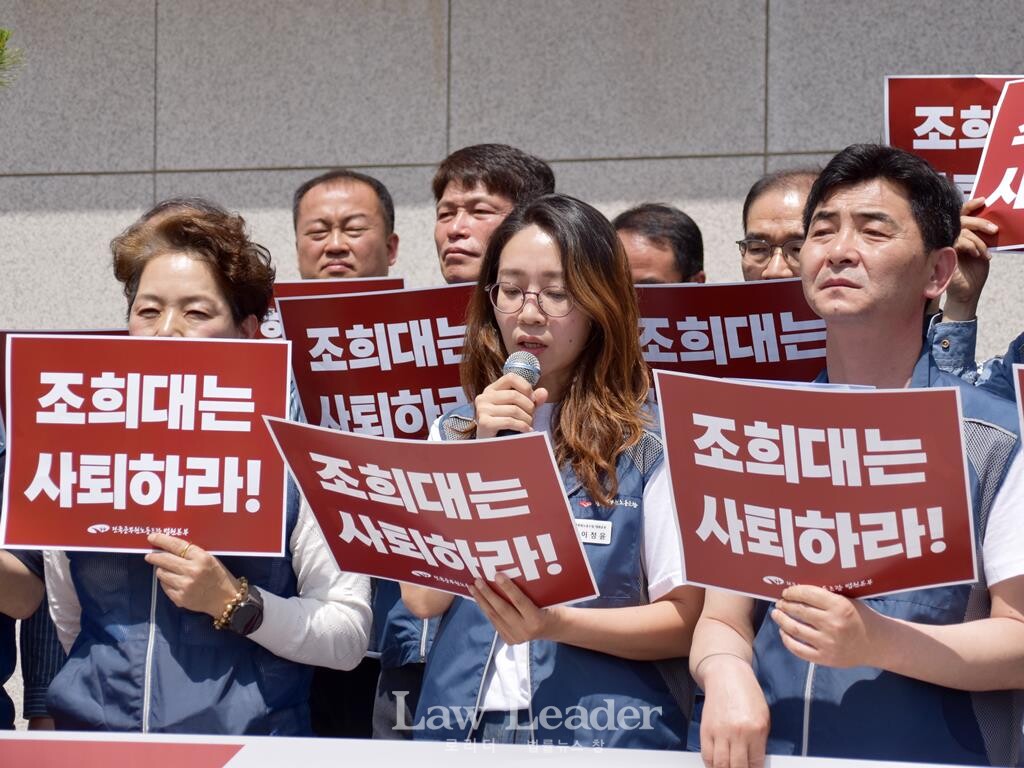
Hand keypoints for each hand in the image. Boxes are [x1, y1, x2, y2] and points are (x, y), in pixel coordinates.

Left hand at [144, 533, 241, 618]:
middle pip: (165, 560)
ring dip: (162, 570)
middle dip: (154, 556)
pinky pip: (164, 586)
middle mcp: (192, 571)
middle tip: (149, 556)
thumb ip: (191, 554)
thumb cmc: (219, 576)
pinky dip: (166, 582)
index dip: (162, 540)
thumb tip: (168, 548)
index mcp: (202, 558)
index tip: (152, 537)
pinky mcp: (180, 598)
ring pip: (161, 573)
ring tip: (167, 570)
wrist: (226, 599)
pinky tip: (173, 581)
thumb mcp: (209, 559)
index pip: (177, 546)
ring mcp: (185, 586)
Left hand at [469, 573, 561, 644]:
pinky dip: (486, 609)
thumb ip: (530, 591)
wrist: (556, 628)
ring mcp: (516, 637)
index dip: (508, 588)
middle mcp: (525, 631)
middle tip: (477, 580)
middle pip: (502, 610)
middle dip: (487, 594)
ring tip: (472, 588)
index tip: (497, 575)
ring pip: (494, 616)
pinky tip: (479, 598)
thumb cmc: (552, 606)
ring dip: (482, 601)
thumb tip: (510, 571)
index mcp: (537, 620)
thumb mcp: (547, 598)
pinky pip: (495, 622)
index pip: (520, 602)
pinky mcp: (509, 640)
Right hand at [473, 373, 547, 438]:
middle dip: (529, 407)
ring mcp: (482, 410)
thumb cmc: (506, 426)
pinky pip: (509, 421)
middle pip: (514, 395)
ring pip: (514, 410)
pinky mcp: (484, 423)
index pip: (511, 378)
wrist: (492, 446)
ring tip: (529, 425)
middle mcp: (484, 397)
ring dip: (527, 419)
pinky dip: (522, 427)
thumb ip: (531, 400)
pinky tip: (527, 431)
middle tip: (532, 416)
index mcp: (491, 390)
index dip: (525, 386)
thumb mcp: (520, 410)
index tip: (532, 399)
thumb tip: (544, 392)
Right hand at [698, 654, 769, 767]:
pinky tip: (716, 764)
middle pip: (737, 767)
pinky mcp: (705, 729)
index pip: (755, 763)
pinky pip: (707, 755)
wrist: (726, 675)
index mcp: (755, 729)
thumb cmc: (746, 693)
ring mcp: (719, 731)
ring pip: (720, 765)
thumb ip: (760, 741)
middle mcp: (737, 732)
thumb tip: (756, 762)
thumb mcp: (763, 717)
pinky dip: (711, 764)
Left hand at [771, 585, 883, 667]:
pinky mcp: (825, 659)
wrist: (878, 644)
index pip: (807, 594)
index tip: (786, 591)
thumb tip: (796, 591)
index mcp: (840, 606)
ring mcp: (828, 643)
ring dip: (781, 620)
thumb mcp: (848, 601)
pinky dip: (787, 639)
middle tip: (779, 602)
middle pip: (798, 611)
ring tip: (776, 614)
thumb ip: (826, 597)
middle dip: (785, 605)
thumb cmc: (861, 618)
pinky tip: (783, 632)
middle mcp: (833, 624)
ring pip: (794, 629)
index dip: (793, 591)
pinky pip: (798, 649)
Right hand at [945, 197, 995, 320]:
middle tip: (993, 229)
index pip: (960, 215)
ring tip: (984, 253)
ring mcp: (945, 245)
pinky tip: (976, 254)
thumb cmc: (973, 273)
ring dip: (978, 241)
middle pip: (961, 219)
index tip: (983, 200)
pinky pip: (958, 241)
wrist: (967, 292)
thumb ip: (978, 236)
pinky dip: (970, 245)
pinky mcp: (943, 253)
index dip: (970, 205)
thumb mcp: (980, 250)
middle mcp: (949, 237)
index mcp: (957, 235)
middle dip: (979, 222)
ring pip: (961, 231)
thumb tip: (988, 223)